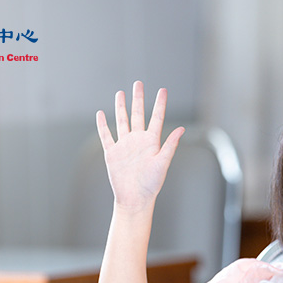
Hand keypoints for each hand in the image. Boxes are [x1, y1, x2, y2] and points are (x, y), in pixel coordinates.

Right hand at [96, 81, 184, 211]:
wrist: (134, 198)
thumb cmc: (151, 184)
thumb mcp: (162, 163)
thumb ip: (170, 145)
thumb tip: (181, 129)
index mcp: (152, 142)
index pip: (157, 118)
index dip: (160, 104)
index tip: (163, 90)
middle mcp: (138, 140)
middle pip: (138, 114)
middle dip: (138, 99)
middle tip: (138, 83)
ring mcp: (124, 145)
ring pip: (122, 121)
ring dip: (121, 107)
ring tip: (120, 93)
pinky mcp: (112, 153)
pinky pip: (106, 135)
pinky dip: (102, 125)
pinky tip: (101, 114)